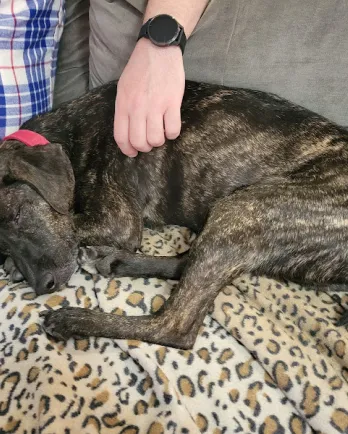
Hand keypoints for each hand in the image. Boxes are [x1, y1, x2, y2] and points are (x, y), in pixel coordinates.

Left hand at [114, 38, 184, 156]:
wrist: (157, 49)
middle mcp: (137, 107)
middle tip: (149, 142)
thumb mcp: (123, 88)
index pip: (121, 137)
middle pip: (139, 142)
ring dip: (159, 141)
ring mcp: (155, 106)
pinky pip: (173, 130)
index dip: (127, 150)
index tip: (133, 153)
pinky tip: (171, 127)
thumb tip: (128, 131)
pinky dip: (172, 133)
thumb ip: (124, 110)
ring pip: (156, 139)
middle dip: (145, 147)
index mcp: (123, 104)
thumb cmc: (139, 69)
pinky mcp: (172, 103)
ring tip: (161, 133)